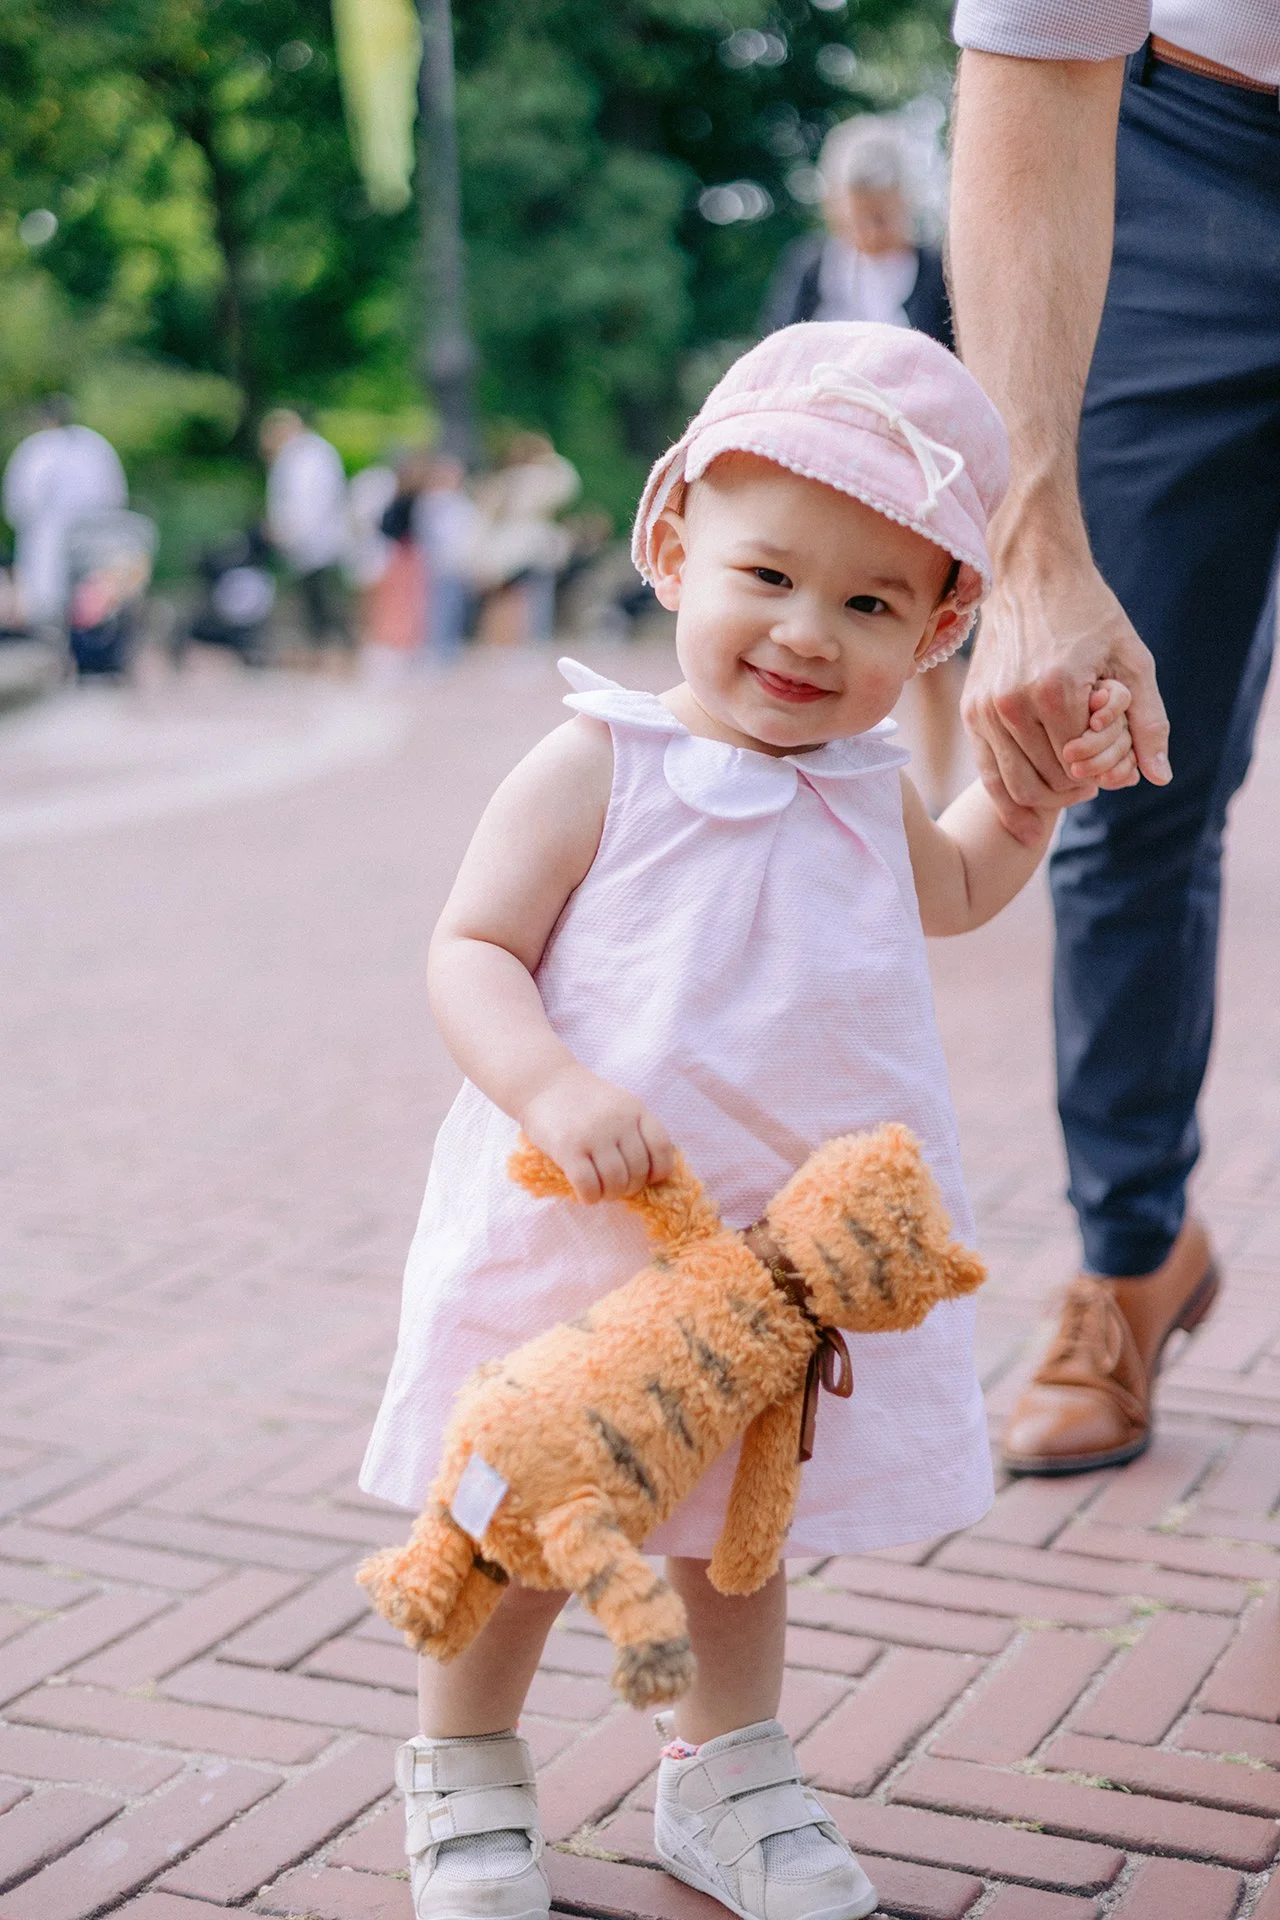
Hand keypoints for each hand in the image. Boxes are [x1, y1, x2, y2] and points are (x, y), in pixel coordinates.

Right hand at [520, 1063, 674, 1203]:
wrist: (543, 1081)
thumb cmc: (583, 1099)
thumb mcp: (618, 1102)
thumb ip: (635, 1128)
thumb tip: (649, 1172)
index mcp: (635, 1109)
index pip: (662, 1148)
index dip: (659, 1170)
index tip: (648, 1177)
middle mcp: (618, 1121)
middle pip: (638, 1171)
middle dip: (629, 1187)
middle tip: (616, 1187)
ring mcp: (593, 1135)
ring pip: (615, 1182)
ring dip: (610, 1195)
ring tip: (601, 1191)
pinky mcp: (568, 1148)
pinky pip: (588, 1185)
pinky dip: (590, 1197)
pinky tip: (586, 1195)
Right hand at [962, 545, 1170, 845]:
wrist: (1031, 574)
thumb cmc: (1088, 612)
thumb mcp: (1133, 659)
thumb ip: (1148, 720)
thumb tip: (1157, 777)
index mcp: (1055, 691)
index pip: (1083, 766)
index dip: (1103, 774)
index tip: (1113, 762)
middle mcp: (1012, 704)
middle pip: (1051, 782)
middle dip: (1077, 790)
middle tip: (1093, 780)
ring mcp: (985, 710)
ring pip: (1019, 786)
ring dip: (1049, 797)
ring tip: (1069, 784)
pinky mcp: (970, 711)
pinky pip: (988, 774)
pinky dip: (1010, 804)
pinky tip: (1028, 824)